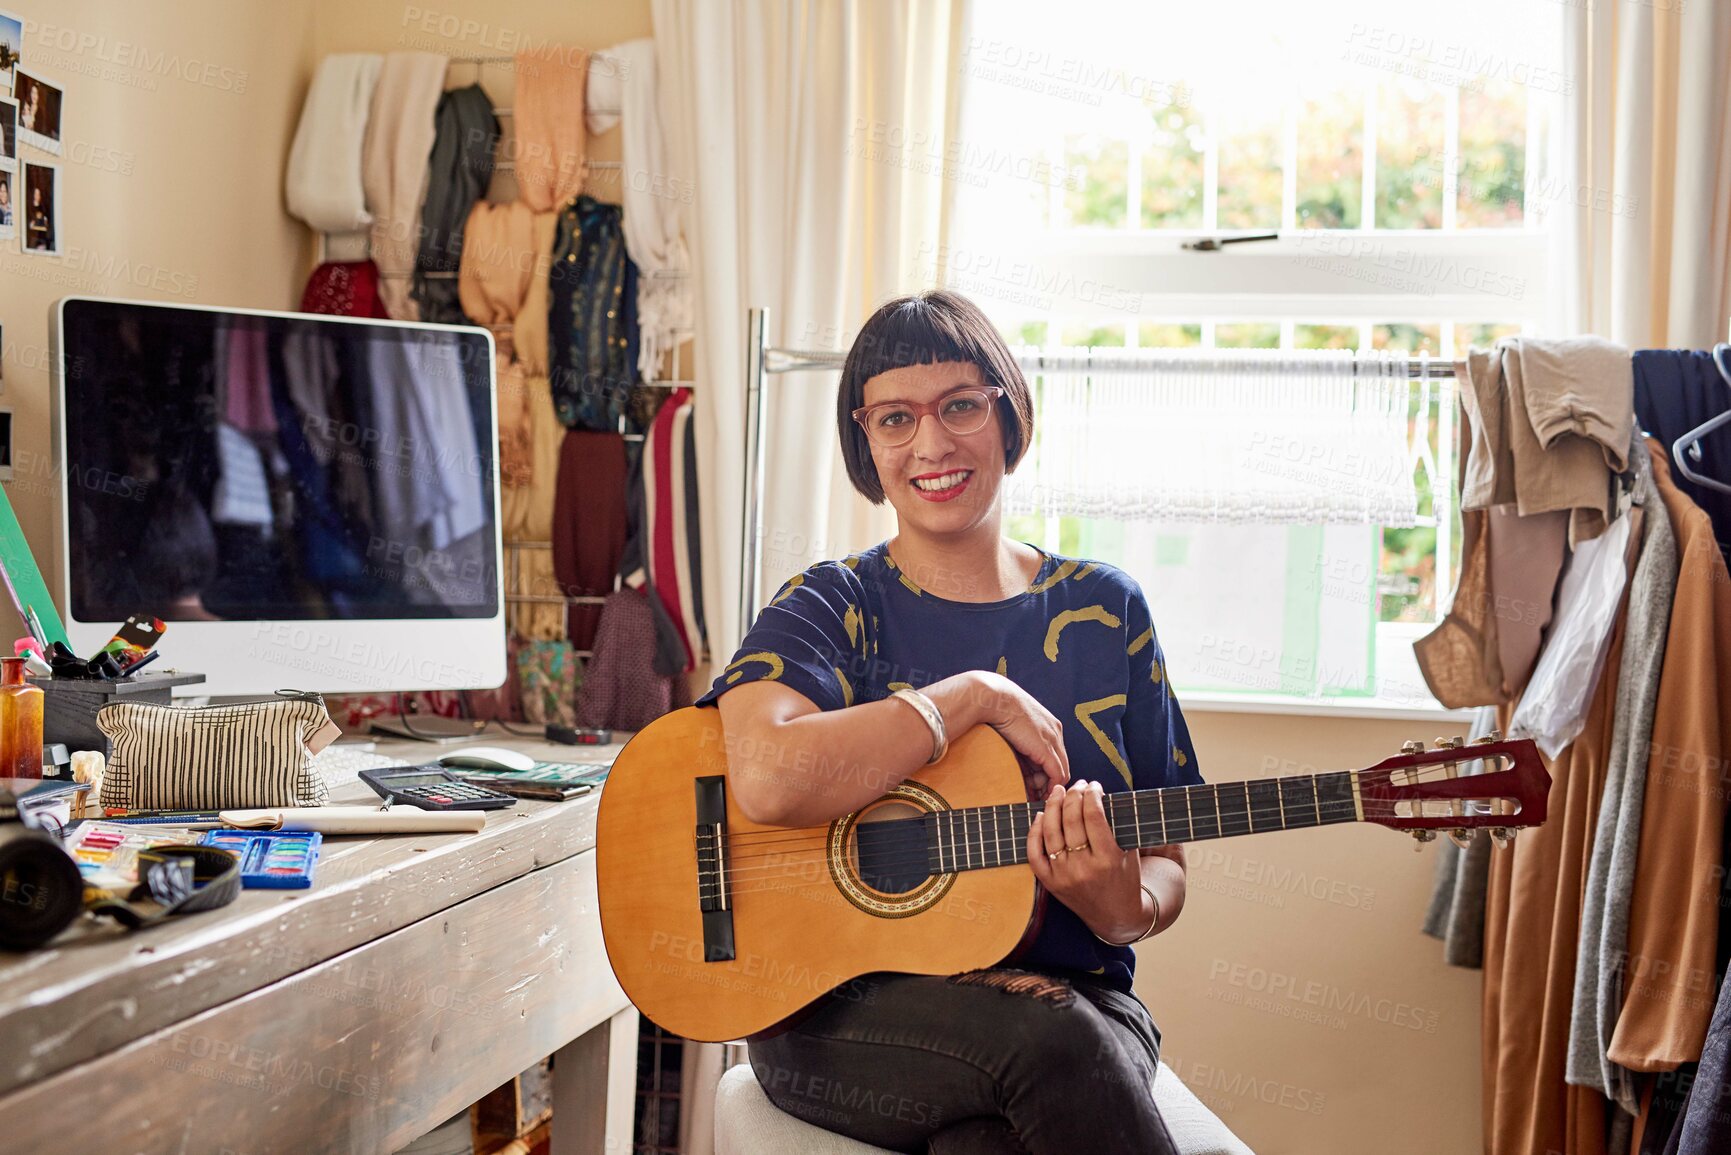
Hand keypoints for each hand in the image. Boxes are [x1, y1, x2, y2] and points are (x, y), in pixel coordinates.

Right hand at [968, 671, 1070, 800]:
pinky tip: (1040, 794)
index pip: (1056, 755)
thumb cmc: (996, 708)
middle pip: (1061, 764)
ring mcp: (1053, 740)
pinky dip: (1051, 787)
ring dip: (1048, 787)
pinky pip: (1057, 774)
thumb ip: (1021, 742)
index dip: (1047, 772)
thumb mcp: (1013, 725)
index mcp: (1049, 725)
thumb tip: (1018, 759)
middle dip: (1049, 782)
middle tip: (1036, 795)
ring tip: (1033, 796)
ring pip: (1061, 772)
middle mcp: (1055, 732)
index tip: (1034, 784)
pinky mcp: (1046, 749)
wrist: (994, 698)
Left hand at [1026, 780, 1149, 942]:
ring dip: (1052, 806)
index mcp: (1107, 859)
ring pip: (1050, 832)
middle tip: (1078, 785)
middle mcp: (1083, 868)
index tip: (1094, 785)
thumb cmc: (1124, 877)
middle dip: (1073, 795)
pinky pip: (1034, 852)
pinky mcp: (1050, 883)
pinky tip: (1040, 815)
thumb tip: (1094, 793)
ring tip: (1058, 792)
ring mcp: (1063, 876)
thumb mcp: (1128, 852)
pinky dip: (1034, 831)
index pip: (1094, 816)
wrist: (1115, 915)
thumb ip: (1115, 825)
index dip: (1092, 794)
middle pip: (1071, 820)